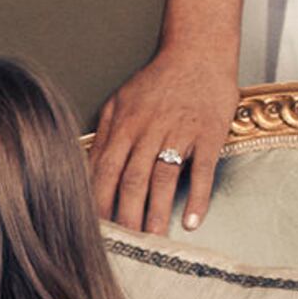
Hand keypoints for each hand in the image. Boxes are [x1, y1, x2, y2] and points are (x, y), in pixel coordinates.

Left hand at [89, 33, 242, 235]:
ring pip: (164, 178)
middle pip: (132, 179)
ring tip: (154, 241)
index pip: (104, 170)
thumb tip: (87, 169)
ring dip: (157, 212)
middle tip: (124, 246)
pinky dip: (198, 197)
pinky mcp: (210, 134)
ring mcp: (180, 132)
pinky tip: (193, 222)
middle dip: (125, 215)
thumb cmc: (158, 81)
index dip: (98, 201)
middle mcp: (149, 130)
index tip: (94, 228)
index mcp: (124, 124)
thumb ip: (105, 134)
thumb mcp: (121, 101)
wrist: (199, 51)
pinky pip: (203, 170)